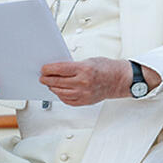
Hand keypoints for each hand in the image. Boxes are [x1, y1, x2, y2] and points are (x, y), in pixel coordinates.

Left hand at [40, 57, 160, 105]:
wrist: (119, 80)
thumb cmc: (106, 68)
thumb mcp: (88, 60)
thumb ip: (73, 66)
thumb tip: (57, 69)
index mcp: (84, 69)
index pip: (59, 70)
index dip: (48, 69)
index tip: (43, 69)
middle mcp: (83, 82)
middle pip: (58, 82)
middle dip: (47, 79)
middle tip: (43, 77)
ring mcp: (84, 94)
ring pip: (61, 92)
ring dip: (52, 88)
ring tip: (50, 84)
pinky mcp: (85, 101)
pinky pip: (68, 100)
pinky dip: (61, 96)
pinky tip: (59, 92)